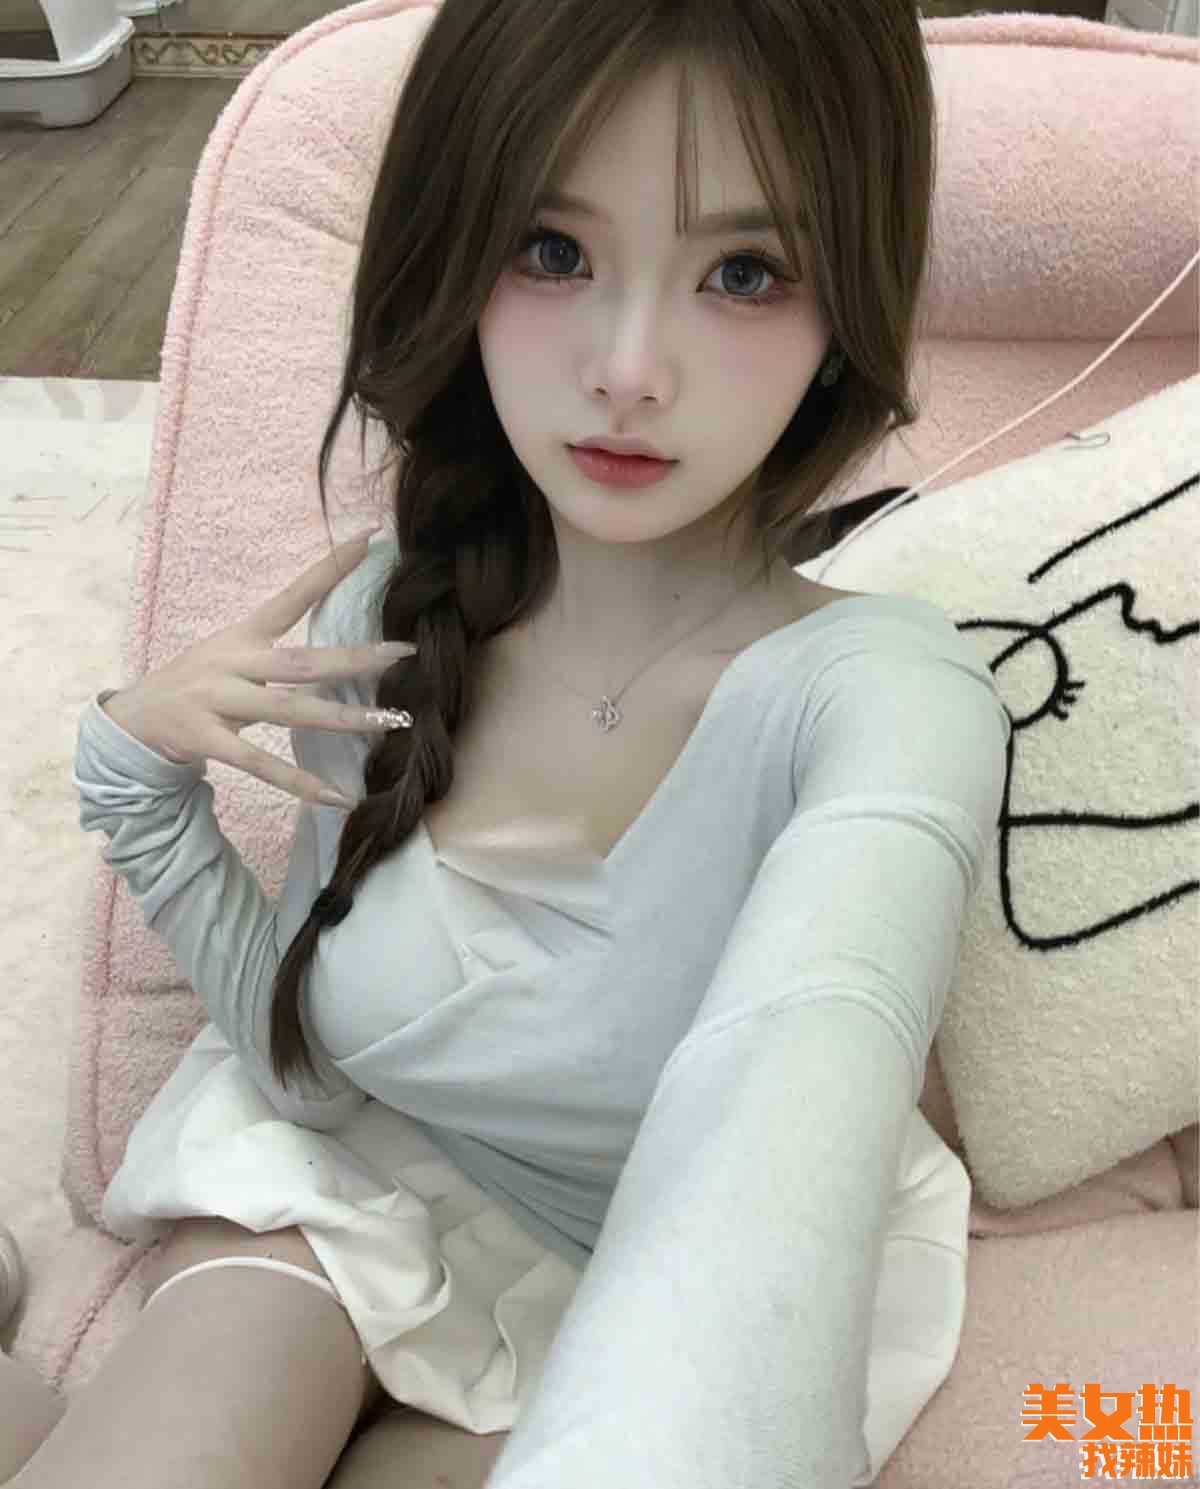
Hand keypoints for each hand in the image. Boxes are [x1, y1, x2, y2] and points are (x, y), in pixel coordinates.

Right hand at [100, 531, 415, 806]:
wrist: (134, 719)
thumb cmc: (199, 682)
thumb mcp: (233, 651)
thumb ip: (279, 650)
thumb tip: (342, 651)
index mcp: (244, 635)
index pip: (294, 596)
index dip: (330, 568)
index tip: (371, 539)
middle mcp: (233, 663)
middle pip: (303, 661)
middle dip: (355, 658)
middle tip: (403, 654)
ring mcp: (218, 701)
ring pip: (291, 711)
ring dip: (344, 718)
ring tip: (391, 722)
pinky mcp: (208, 741)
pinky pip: (261, 765)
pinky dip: (301, 783)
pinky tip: (339, 796)